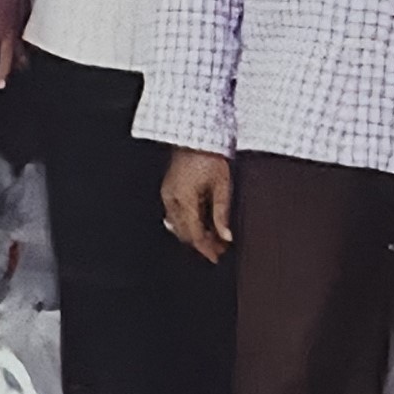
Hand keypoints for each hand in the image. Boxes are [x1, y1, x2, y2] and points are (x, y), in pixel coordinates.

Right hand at [160, 148, 233, 263]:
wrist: (196, 137)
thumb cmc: (210, 155)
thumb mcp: (222, 185)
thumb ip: (222, 213)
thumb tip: (226, 236)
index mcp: (185, 199)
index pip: (194, 234)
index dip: (206, 248)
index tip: (216, 257)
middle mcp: (172, 199)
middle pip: (185, 232)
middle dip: (202, 243)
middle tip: (219, 248)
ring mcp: (168, 194)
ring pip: (178, 225)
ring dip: (194, 233)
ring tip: (213, 236)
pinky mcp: (168, 189)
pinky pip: (174, 214)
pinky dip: (187, 223)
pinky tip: (199, 223)